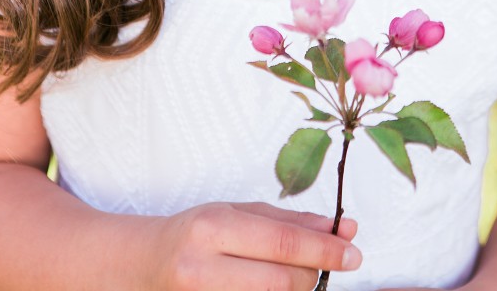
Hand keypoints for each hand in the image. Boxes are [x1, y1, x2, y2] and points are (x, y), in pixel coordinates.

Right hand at [145, 200, 361, 290]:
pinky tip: (275, 286)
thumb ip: (285, 221)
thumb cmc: (193, 234)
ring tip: (297, 274)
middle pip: (282, 281)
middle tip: (328, 262)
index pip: (281, 243)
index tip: (353, 251)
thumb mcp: (234, 213)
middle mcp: (203, 269)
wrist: (143, 266)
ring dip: (296, 289)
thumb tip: (336, 228)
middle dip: (313, 272)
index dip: (323, 249)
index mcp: (212, 229)